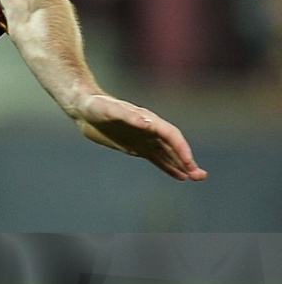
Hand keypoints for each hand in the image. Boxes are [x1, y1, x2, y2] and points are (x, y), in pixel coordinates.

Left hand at [73, 94, 206, 181]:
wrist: (84, 108)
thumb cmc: (96, 105)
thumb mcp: (109, 109)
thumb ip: (128, 116)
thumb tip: (147, 123)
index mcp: (148, 119)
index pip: (171, 135)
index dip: (181, 148)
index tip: (188, 162)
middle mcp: (150, 129)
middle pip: (174, 146)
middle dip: (187, 161)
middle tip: (200, 176)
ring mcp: (144, 138)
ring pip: (168, 154)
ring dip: (182, 165)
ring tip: (196, 178)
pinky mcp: (136, 147)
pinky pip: (157, 158)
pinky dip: (168, 167)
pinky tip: (179, 176)